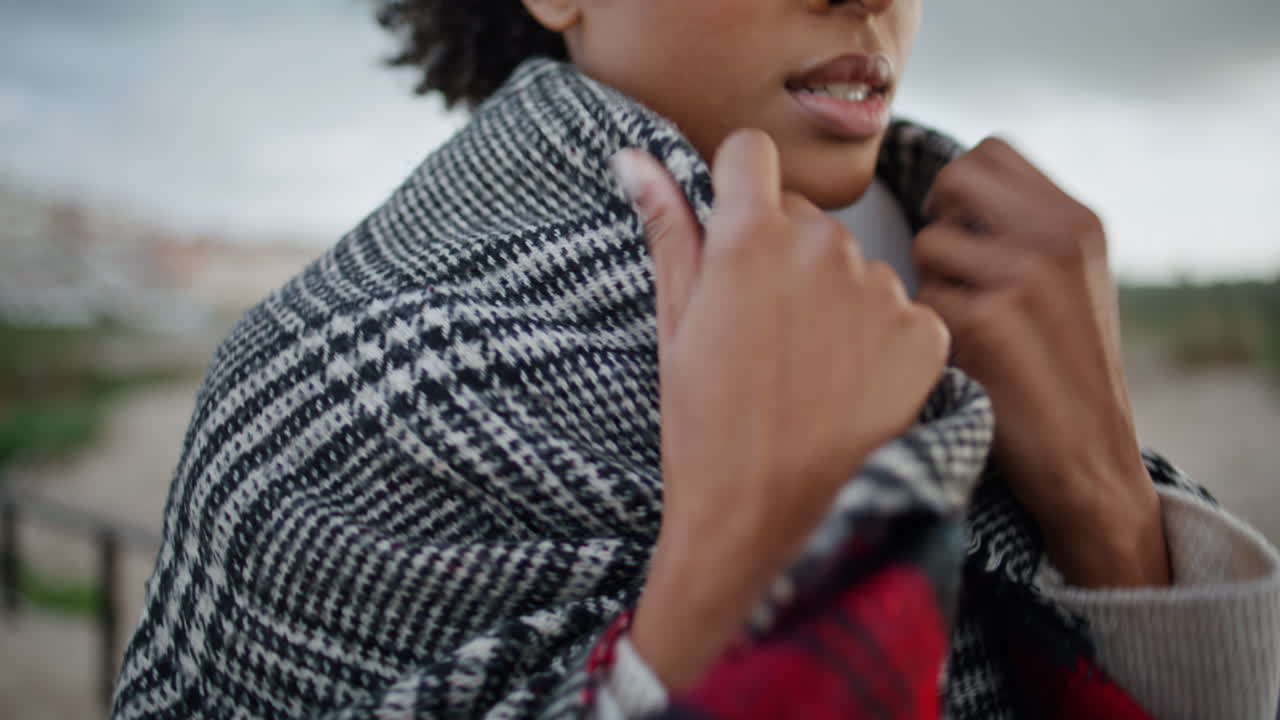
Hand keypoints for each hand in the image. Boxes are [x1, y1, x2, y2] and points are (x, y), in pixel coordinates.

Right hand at [612, 130, 948, 689]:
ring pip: (854, 265)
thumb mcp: (675, 325)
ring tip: (805, 368)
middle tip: (761, 329)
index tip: (731, 224)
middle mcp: (824, 248)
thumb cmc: (706, 428)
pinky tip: (847, 387)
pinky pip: (899, 311)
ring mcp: (881, 291)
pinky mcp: (924, 335)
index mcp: (751, 238)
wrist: (765, 523)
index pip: (751, 153)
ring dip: (833, 298)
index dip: (737, 184)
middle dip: (783, 254)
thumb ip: (667, 230)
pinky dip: (878, 340)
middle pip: (805, 216)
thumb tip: (635, 159)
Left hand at [913, 138, 1167, 587]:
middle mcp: (1056, 235)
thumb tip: (942, 195)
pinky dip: (927, 330)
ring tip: (965, 327)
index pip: (989, 152)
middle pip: (953, 179)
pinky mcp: (988, 321)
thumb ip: (1021, 229)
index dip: (957, 188)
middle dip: (937, 221)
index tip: (957, 229)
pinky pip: (919, 299)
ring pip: (928, 245)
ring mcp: (1024, 275)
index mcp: (1076, 219)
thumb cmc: (1061, 371)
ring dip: (931, 284)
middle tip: (950, 274)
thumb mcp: (1067, 281)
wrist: (1089, 458)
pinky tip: (961, 360)